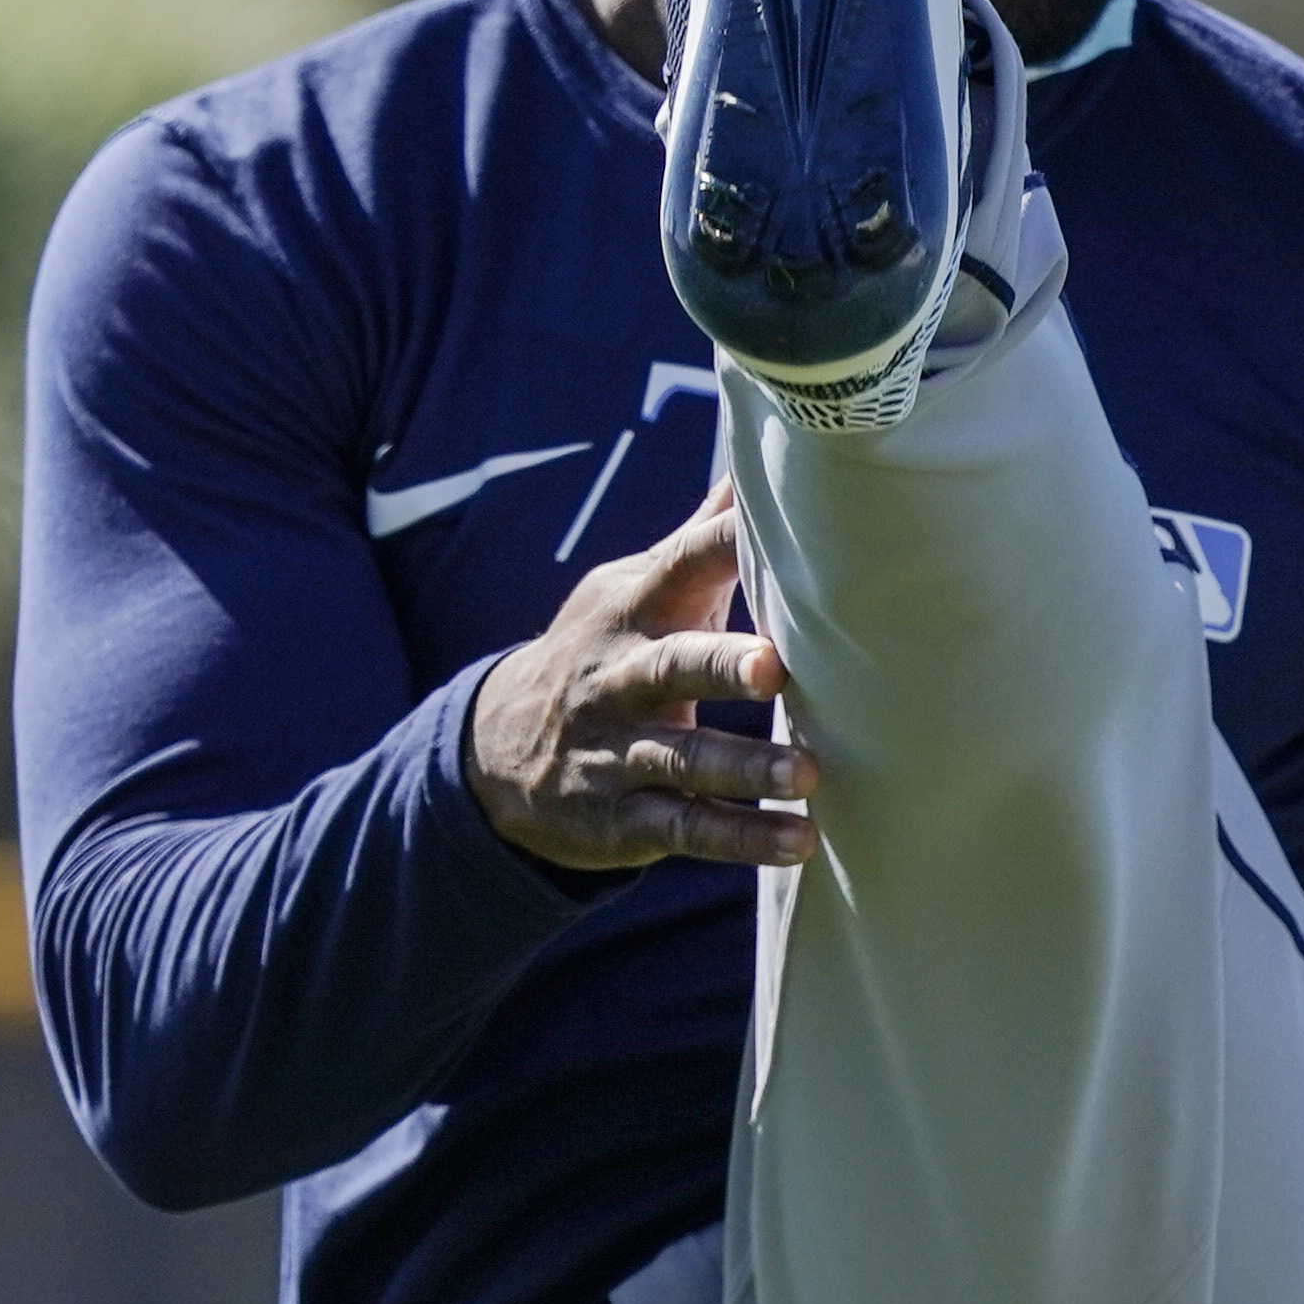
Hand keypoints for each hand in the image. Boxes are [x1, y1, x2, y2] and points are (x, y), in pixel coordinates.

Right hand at [464, 489, 815, 873]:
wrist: (496, 750)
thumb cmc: (605, 651)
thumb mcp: (633, 588)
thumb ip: (699, 536)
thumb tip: (753, 461)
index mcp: (635, 608)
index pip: (683, 562)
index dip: (727, 542)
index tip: (781, 521)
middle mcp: (622, 676)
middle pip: (674, 665)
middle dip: (722, 665)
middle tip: (774, 668)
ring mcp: (618, 749)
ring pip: (683, 758)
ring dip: (746, 768)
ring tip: (808, 776)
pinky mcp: (621, 816)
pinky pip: (685, 828)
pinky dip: (742, 838)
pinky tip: (798, 841)